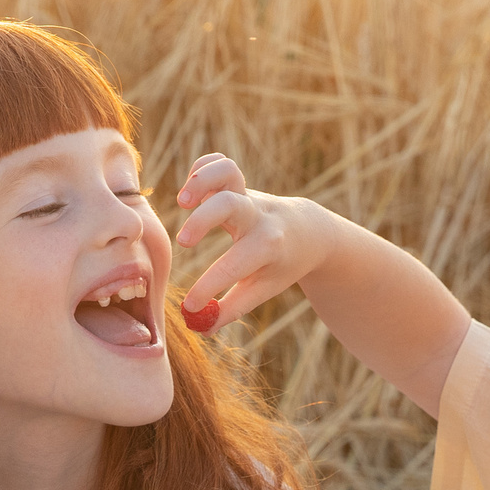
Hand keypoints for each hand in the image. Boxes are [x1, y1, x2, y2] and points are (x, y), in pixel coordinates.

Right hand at [172, 154, 342, 331]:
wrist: (305, 232)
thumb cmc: (280, 264)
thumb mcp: (263, 289)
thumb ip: (232, 309)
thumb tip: (200, 327)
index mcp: (268, 246)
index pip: (236, 265)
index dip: (208, 287)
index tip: (190, 305)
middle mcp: (257, 216)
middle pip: (230, 205)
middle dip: (203, 220)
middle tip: (184, 243)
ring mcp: (247, 193)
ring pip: (227, 171)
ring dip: (201, 181)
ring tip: (183, 202)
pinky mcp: (237, 181)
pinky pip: (218, 161)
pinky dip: (201, 168)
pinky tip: (190, 193)